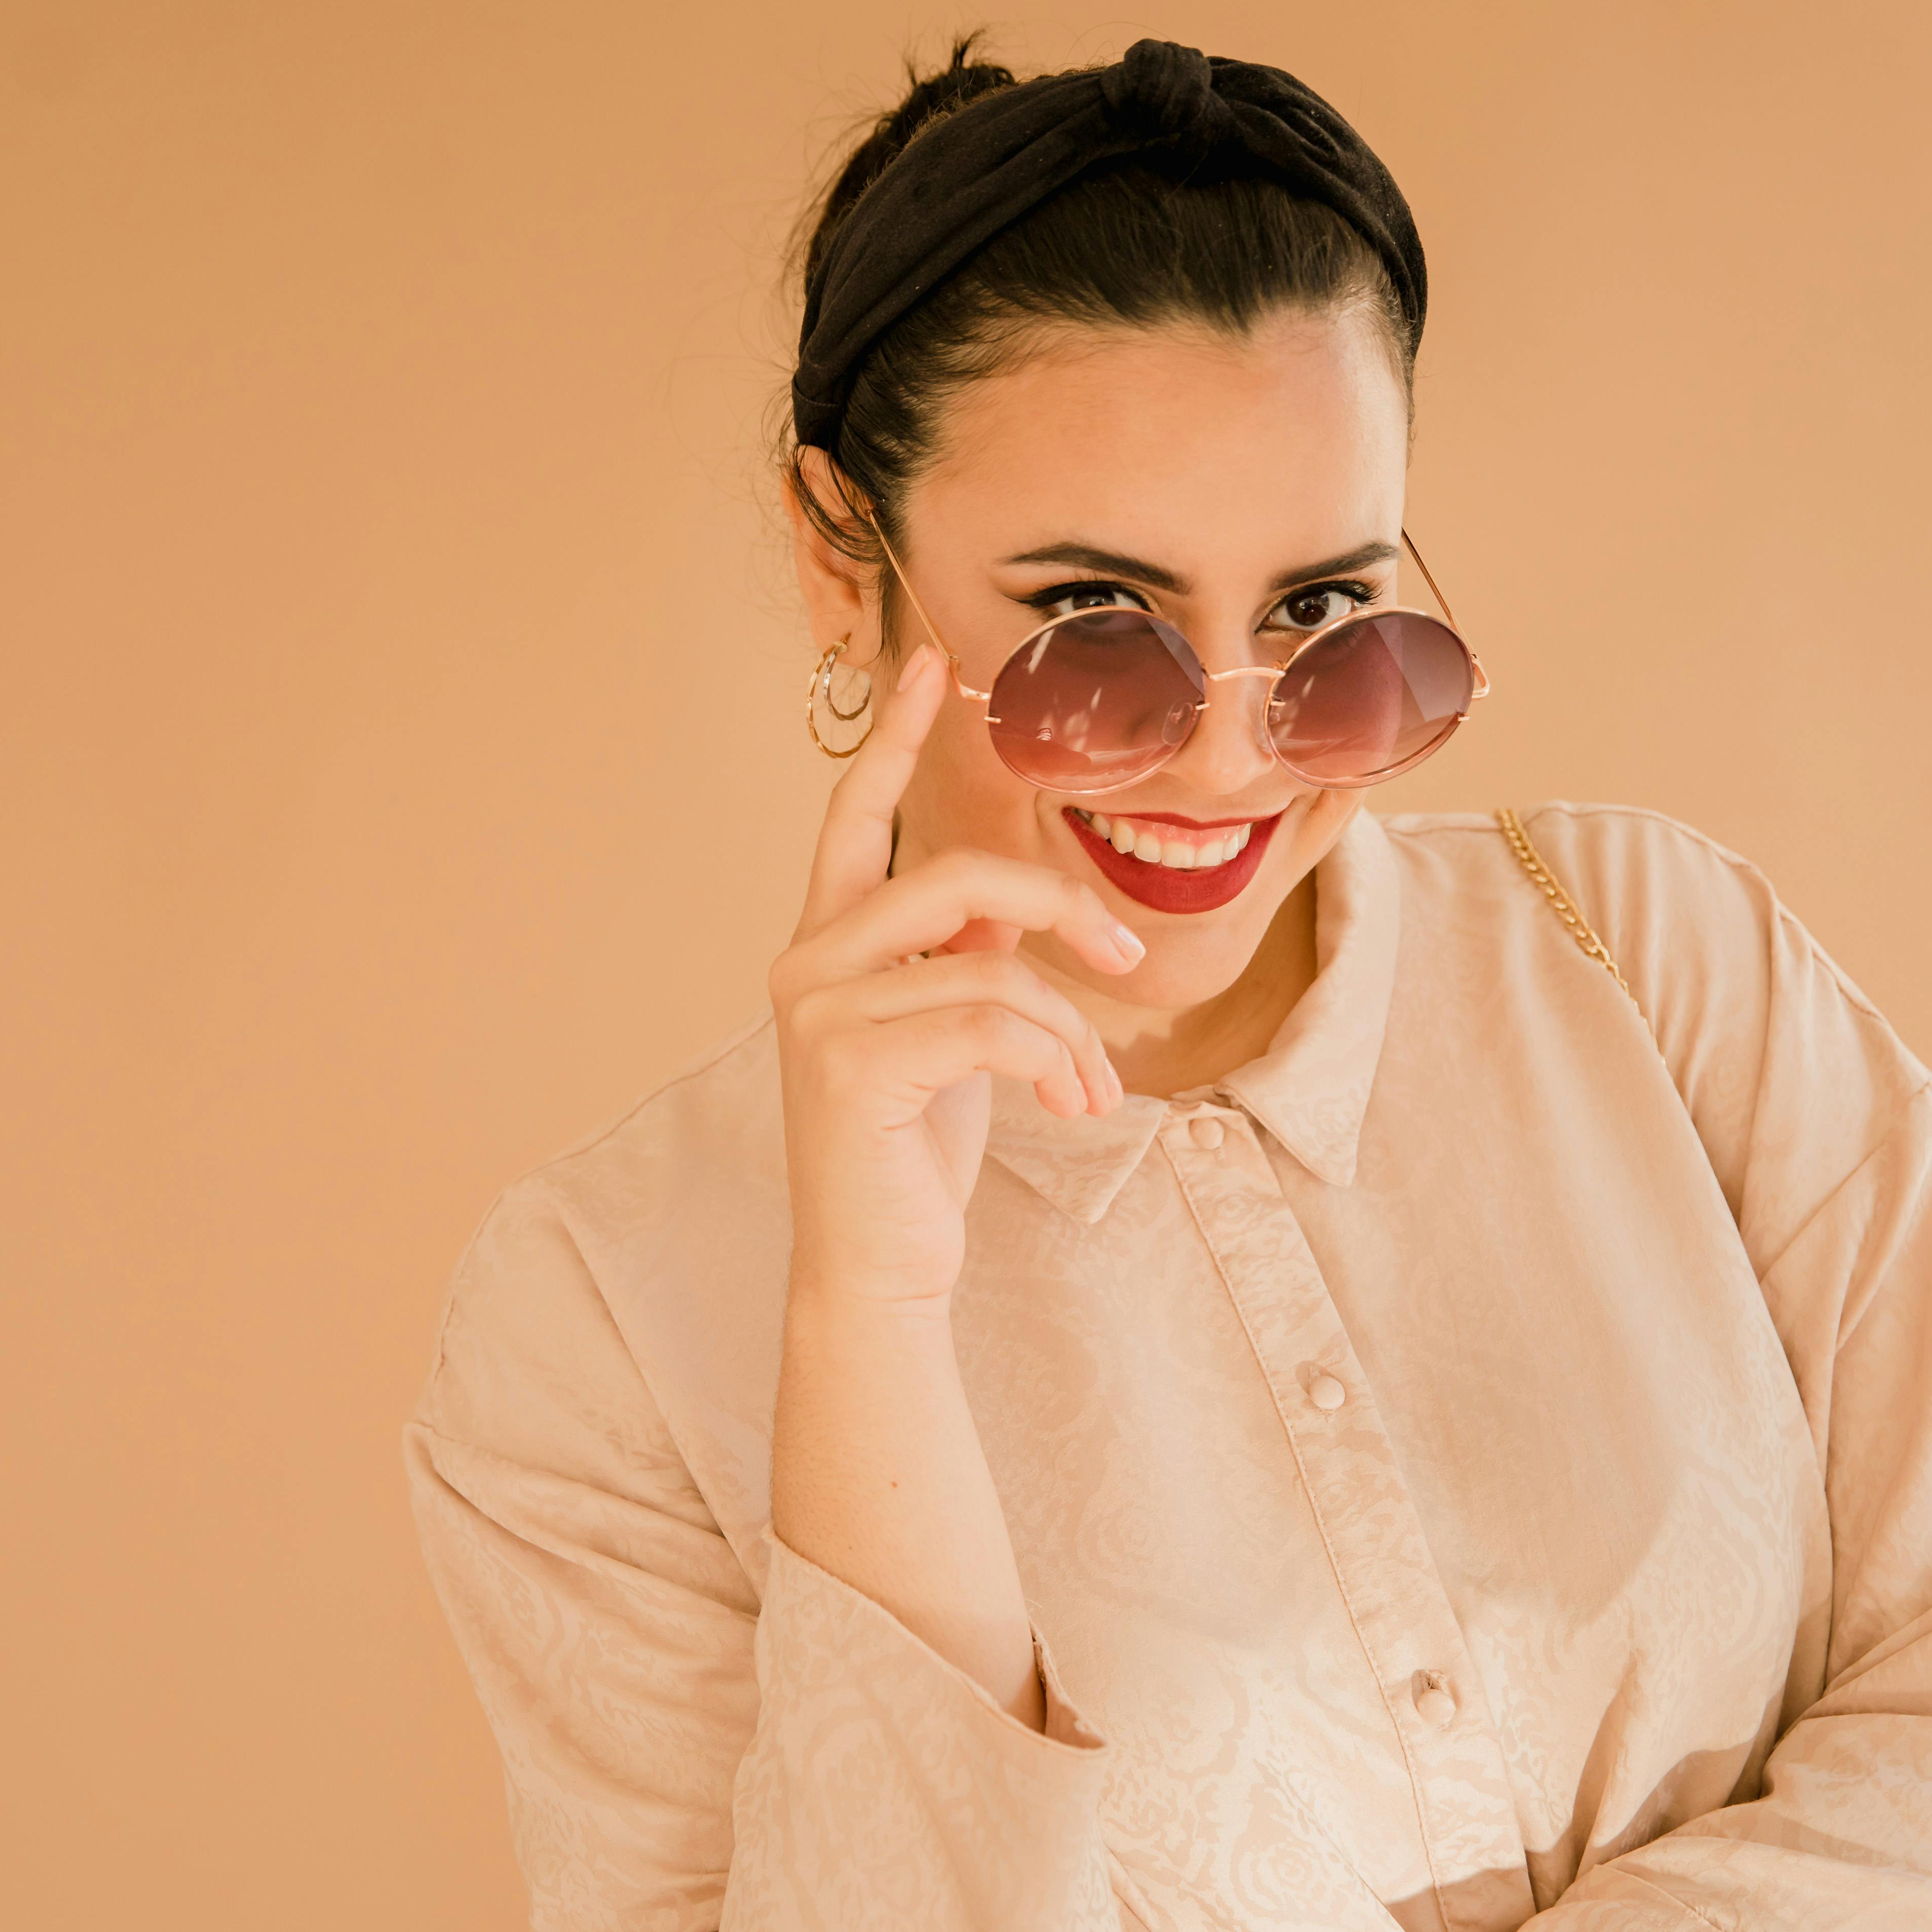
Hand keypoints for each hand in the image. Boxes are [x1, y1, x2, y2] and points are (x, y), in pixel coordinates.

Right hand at [769, 642, 1140, 1314]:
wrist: (880, 1267)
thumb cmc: (914, 1152)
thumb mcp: (947, 1034)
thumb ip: (962, 957)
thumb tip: (1012, 914)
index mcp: (828, 943)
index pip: (854, 816)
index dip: (893, 737)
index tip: (930, 664)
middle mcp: (806, 963)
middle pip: (955, 875)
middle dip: (1060, 908)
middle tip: (1125, 956)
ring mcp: (818, 1011)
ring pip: (990, 963)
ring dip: (1069, 1027)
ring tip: (1091, 1089)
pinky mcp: (847, 1065)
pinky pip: (991, 1022)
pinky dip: (1054, 1063)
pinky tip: (1067, 1109)